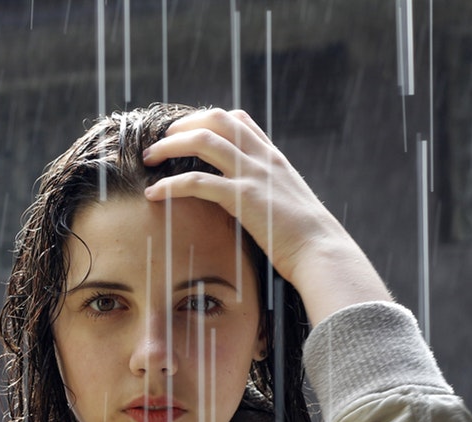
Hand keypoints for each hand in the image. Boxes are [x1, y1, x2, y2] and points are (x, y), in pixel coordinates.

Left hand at [141, 108, 391, 325]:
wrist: (321, 251)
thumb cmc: (305, 237)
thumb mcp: (287, 203)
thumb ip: (268, 191)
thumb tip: (251, 200)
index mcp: (272, 157)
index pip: (238, 119)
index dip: (206, 119)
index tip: (186, 132)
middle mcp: (262, 158)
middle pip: (215, 120)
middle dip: (182, 126)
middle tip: (160, 142)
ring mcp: (252, 175)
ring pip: (202, 141)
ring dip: (169, 146)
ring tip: (149, 159)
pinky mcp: (242, 198)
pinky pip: (196, 182)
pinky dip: (169, 185)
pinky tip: (153, 194)